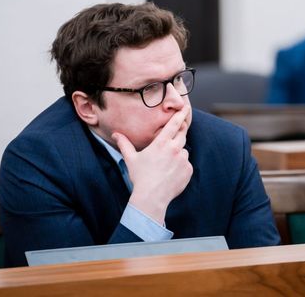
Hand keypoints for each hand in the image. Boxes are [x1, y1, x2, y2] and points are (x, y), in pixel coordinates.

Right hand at [112, 105, 192, 223]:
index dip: (180, 114)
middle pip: (182, 134)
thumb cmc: (140, 177)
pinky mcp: (188, 170)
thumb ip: (124, 144)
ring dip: (178, 152)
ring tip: (166, 164)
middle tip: (176, 134)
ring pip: (184, 150)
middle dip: (180, 132)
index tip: (186, 107)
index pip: (174, 124)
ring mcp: (183, 160)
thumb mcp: (131, 159)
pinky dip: (181, 166)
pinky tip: (171, 173)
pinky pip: (186, 164)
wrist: (152, 197)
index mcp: (162, 143)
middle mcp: (175, 149)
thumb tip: (116, 134)